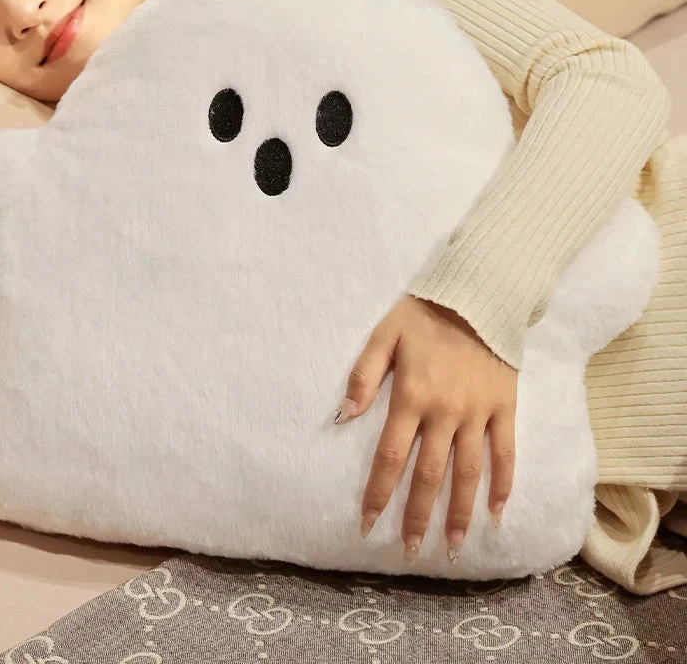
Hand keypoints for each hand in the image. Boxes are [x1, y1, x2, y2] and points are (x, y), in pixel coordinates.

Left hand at [336, 295, 517, 563]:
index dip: (378, 494)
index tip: (368, 525)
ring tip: (452, 547)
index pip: (390, 457)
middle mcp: (444, 413)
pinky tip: (496, 512)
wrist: (478, 294)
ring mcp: (478, 413)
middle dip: (416, 516)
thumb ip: (362, 376)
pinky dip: (503, 483)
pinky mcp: (504, 408)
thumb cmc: (424, 314)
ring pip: (468, 473)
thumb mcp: (383, 335)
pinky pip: (505, 452)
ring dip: (459, 512)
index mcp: (411, 397)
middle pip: (429, 476)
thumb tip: (343, 417)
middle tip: (408, 551)